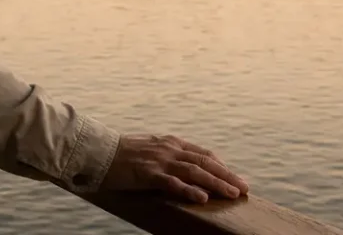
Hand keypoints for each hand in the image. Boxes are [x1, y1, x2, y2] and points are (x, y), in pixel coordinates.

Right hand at [100, 134, 248, 203]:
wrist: (97, 150)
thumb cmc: (120, 152)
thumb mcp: (149, 148)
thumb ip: (165, 154)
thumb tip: (180, 165)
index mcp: (171, 143)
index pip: (203, 154)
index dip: (221, 166)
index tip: (234, 176)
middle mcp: (169, 149)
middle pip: (205, 162)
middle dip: (227, 175)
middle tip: (244, 188)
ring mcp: (160, 161)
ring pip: (195, 172)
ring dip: (217, 183)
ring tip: (233, 194)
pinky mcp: (148, 174)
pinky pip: (173, 183)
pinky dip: (189, 190)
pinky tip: (202, 198)